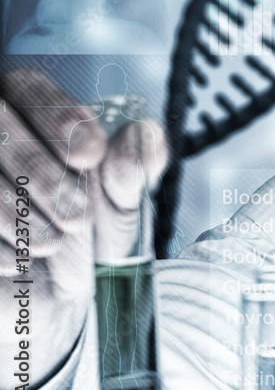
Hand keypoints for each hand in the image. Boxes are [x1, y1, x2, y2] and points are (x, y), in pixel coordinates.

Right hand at [0, 68, 166, 389]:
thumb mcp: (120, 207)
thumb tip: (144, 136)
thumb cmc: (85, 242)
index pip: (28, 86)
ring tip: (55, 241)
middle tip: (77, 214)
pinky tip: (20, 260)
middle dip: (39, 170)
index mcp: (29, 116)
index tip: (89, 155)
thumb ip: (133, 170)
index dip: (58, 116)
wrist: (52, 303)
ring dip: (15, 208)